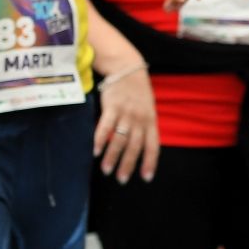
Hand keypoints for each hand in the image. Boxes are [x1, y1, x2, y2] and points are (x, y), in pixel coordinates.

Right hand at [93, 64, 158, 182]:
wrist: (128, 69)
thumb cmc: (137, 93)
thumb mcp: (147, 110)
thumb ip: (144, 127)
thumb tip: (139, 149)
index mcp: (151, 121)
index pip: (153, 146)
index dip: (150, 162)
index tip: (146, 178)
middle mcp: (140, 119)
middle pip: (134, 146)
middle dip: (128, 165)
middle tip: (121, 179)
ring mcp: (126, 113)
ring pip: (119, 139)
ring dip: (112, 157)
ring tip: (106, 170)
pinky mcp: (112, 107)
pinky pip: (106, 126)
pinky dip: (100, 140)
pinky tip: (96, 151)